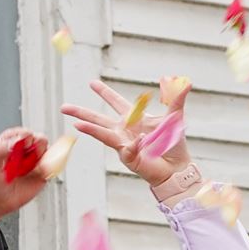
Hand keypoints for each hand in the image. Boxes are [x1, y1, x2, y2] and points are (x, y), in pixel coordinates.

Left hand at [0, 127, 52, 236]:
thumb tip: (16, 141)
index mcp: (9, 143)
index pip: (21, 133)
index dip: (25, 135)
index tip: (25, 141)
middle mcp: (23, 150)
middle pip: (38, 138)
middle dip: (39, 142)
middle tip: (35, 149)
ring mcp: (34, 161)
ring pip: (48, 152)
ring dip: (46, 155)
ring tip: (36, 165)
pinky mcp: (42, 173)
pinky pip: (52, 167)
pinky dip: (50, 167)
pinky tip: (41, 172)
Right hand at [61, 79, 193, 188]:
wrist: (177, 167)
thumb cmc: (173, 144)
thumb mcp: (175, 118)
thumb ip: (176, 99)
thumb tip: (185, 82)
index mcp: (133, 118)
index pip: (116, 102)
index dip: (104, 93)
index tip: (91, 83)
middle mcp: (124, 130)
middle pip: (98, 119)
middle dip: (81, 112)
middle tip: (63, 107)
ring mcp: (123, 144)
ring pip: (103, 134)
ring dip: (90, 129)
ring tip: (76, 124)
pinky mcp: (128, 157)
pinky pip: (129, 148)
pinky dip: (135, 145)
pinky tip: (140, 141)